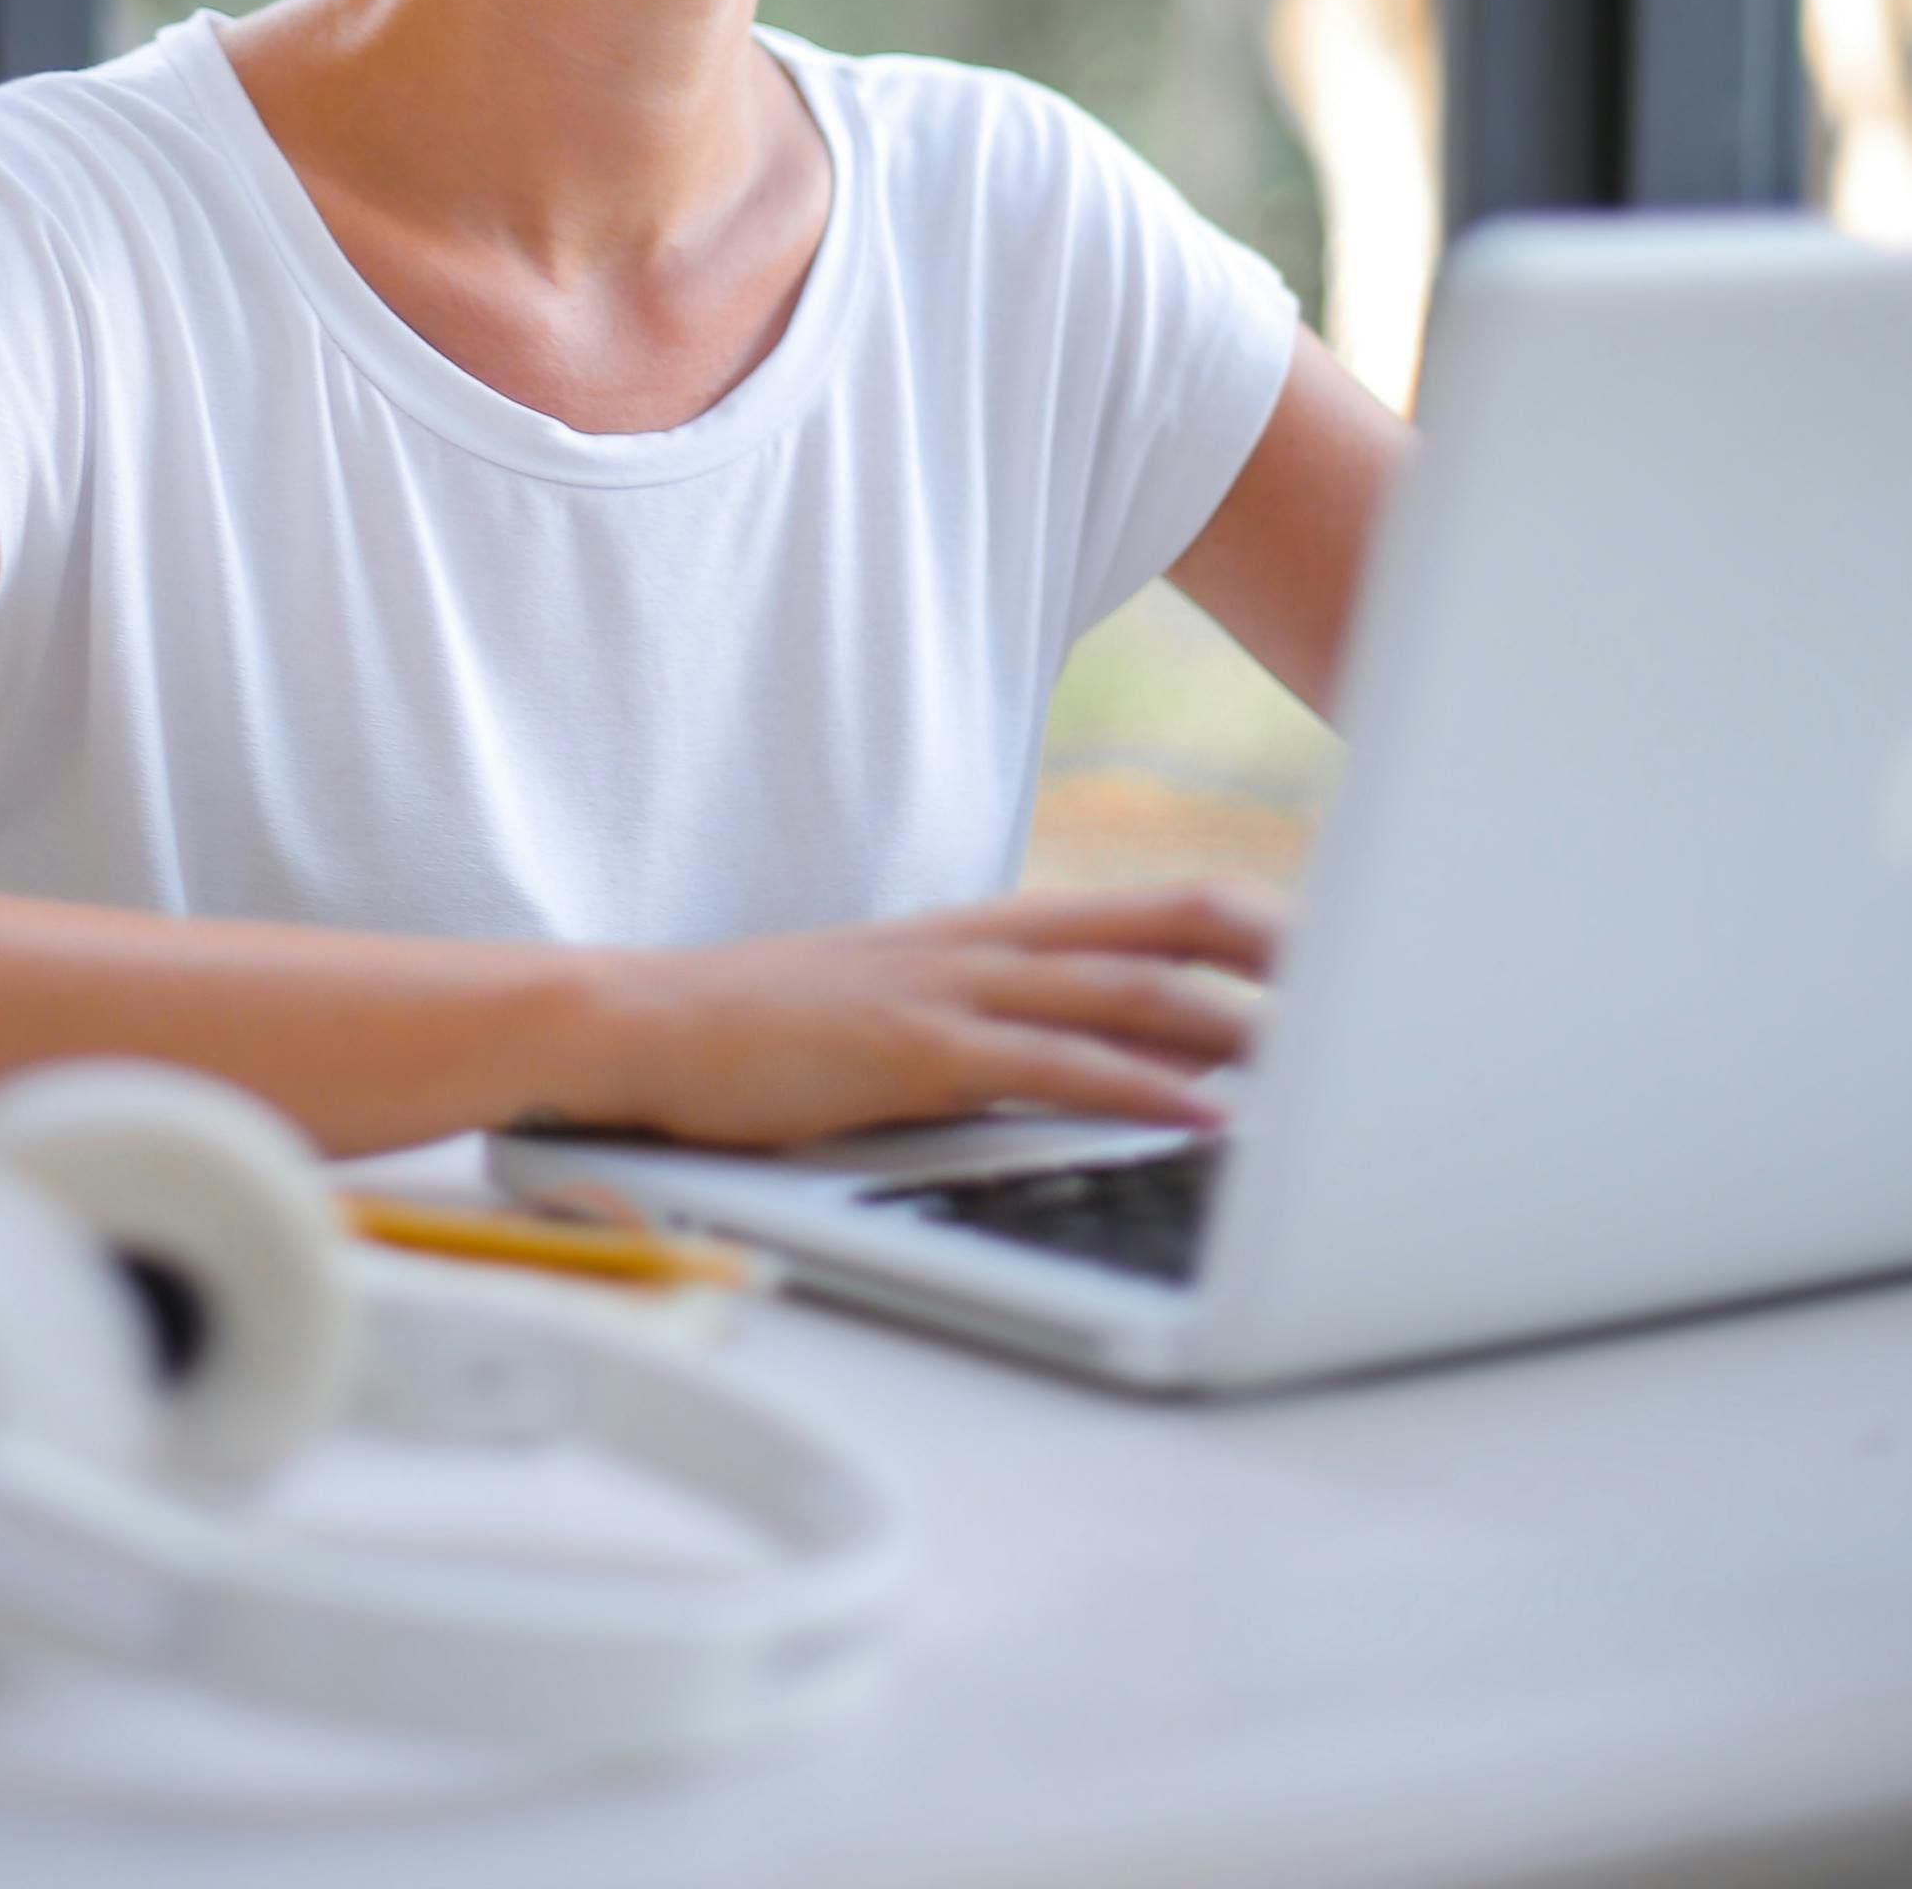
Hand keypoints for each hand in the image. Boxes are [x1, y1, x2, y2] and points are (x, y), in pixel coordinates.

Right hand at [577, 882, 1285, 1151]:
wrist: (639, 1028)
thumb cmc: (774, 1040)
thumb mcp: (910, 1014)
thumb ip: (1006, 1026)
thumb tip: (1109, 1067)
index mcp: (994, 931)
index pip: (1156, 906)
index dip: (1259, 921)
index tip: (1347, 955)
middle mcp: (987, 942)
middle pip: (1169, 921)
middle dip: (1283, 953)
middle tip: (1384, 986)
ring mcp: (950, 988)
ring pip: (1127, 988)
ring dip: (1239, 1024)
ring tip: (1331, 1056)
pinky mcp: (911, 1049)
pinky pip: (1050, 1063)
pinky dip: (1139, 1087)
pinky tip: (1206, 1116)